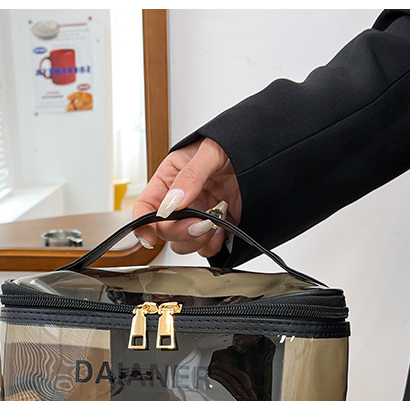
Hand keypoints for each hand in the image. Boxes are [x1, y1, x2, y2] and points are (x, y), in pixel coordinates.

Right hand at [132, 138, 241, 257]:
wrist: (267, 154)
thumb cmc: (235, 144)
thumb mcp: (211, 151)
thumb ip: (191, 175)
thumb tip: (175, 201)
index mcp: (170, 179)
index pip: (146, 206)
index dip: (143, 224)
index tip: (149, 237)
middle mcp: (181, 201)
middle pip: (164, 230)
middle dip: (180, 232)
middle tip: (200, 224)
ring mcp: (198, 215)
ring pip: (182, 243)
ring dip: (197, 240)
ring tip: (214, 224)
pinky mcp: (215, 227)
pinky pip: (204, 247)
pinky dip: (211, 245)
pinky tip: (222, 231)